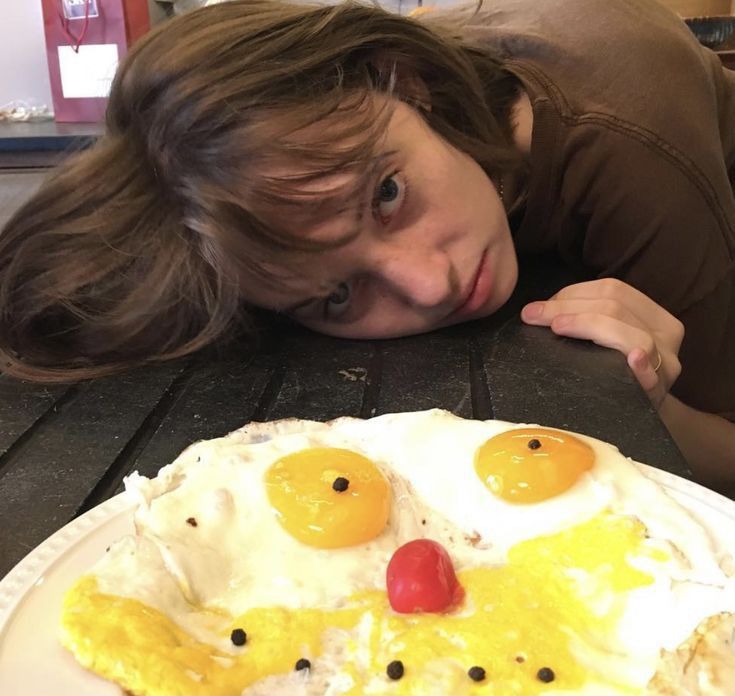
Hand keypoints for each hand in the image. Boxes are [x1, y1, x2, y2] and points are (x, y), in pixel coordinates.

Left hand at [521, 278, 683, 408]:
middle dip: (568, 308)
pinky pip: (652, 374)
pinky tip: (633, 358)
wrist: (637, 413)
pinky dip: (641, 364)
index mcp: (653, 314)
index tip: (539, 307)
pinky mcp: (659, 392)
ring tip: (558, 328)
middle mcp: (666, 334)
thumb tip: (538, 309)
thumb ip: (588, 317)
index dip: (572, 294)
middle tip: (534, 316)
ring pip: (633, 334)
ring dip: (589, 326)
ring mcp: (665, 364)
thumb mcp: (607, 337)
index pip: (613, 290)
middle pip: (616, 307)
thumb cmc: (613, 371)